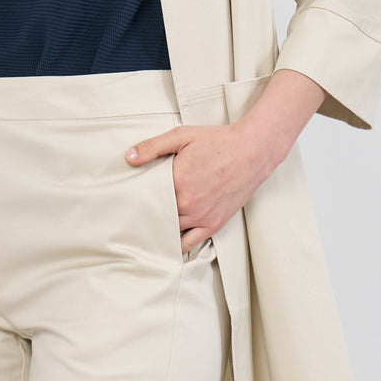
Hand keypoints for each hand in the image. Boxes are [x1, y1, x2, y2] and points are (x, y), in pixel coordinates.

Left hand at [124, 121, 278, 253]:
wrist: (252, 151)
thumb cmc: (218, 142)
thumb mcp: (182, 136)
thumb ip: (153, 147)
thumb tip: (129, 157)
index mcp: (177, 180)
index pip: (146, 196)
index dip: (137, 197)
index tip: (129, 198)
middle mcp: (188, 202)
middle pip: (156, 215)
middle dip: (146, 213)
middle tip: (134, 214)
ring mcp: (201, 216)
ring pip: (170, 231)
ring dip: (159, 228)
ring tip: (148, 226)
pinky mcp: (213, 224)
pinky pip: (189, 243)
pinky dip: (177, 245)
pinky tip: (168, 242)